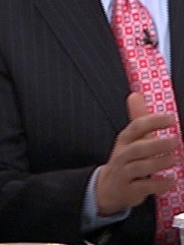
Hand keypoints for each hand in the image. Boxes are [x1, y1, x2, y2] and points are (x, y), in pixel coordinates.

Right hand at [95, 92, 179, 215]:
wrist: (108, 187)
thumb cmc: (125, 160)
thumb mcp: (129, 139)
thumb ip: (138, 118)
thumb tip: (136, 95)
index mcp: (125, 140)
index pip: (136, 127)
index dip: (153, 121)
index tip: (171, 118)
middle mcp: (123, 155)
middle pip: (137, 148)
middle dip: (156, 144)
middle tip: (175, 140)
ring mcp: (125, 173)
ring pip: (140, 167)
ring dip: (159, 162)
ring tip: (175, 159)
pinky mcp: (130, 190)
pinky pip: (145, 186)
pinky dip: (159, 183)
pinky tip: (171, 179)